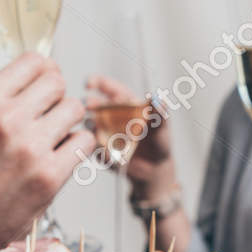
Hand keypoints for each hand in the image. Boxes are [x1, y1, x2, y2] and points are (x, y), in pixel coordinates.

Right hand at [0, 53, 94, 245]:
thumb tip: (29, 85)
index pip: (33, 61)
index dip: (43, 72)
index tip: (41, 86)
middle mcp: (6, 119)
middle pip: (57, 83)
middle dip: (54, 98)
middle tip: (46, 117)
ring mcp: (30, 147)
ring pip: (74, 109)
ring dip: (67, 122)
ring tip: (51, 140)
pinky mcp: (48, 178)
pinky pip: (84, 142)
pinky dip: (77, 147)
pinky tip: (59, 158)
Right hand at [84, 74, 177, 201]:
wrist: (154, 169)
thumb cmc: (160, 143)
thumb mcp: (163, 127)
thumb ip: (160, 112)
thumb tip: (159, 98)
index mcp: (124, 102)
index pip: (108, 87)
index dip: (96, 82)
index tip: (88, 84)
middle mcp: (110, 114)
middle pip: (93, 104)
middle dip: (89, 104)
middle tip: (89, 106)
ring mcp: (102, 132)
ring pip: (89, 125)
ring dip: (92, 128)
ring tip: (103, 136)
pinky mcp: (99, 149)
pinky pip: (94, 149)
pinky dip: (101, 152)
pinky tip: (113, 157)